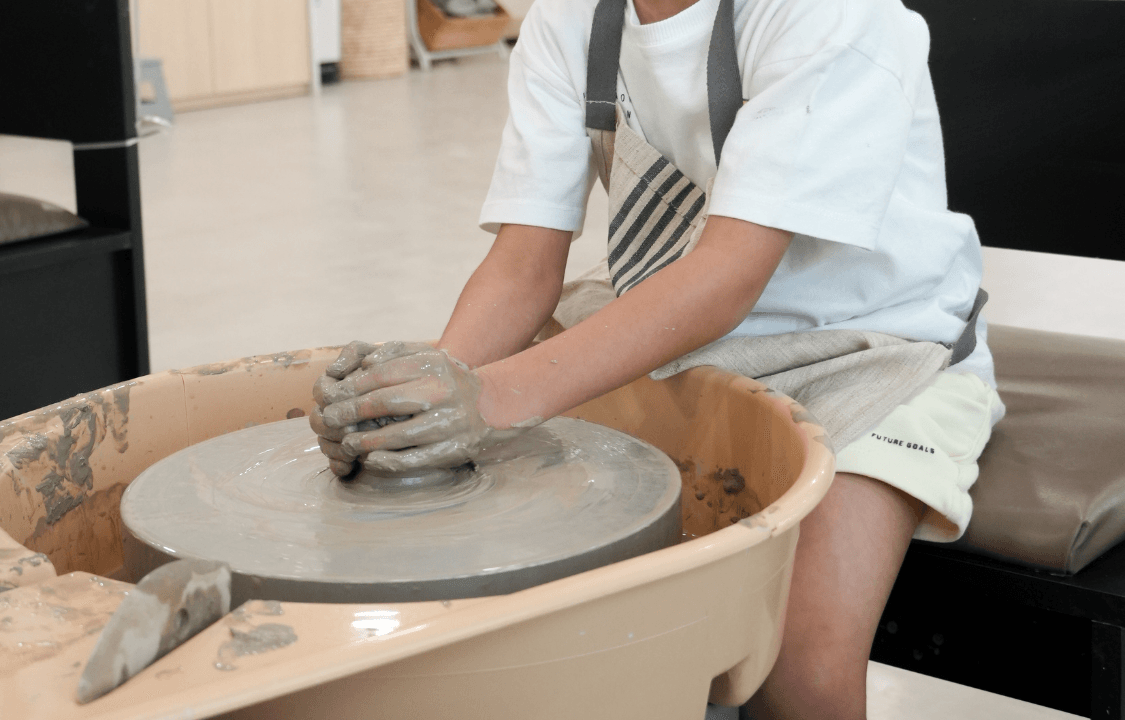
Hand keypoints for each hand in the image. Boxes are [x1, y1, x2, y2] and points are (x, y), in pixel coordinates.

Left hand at [317, 343, 537, 473]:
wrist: (489, 408)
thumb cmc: (446, 381)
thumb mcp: (427, 358)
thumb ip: (395, 353)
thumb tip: (364, 363)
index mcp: (433, 366)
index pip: (381, 375)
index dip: (351, 386)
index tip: (333, 395)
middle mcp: (442, 392)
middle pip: (386, 402)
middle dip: (351, 412)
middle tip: (329, 419)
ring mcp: (449, 423)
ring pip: (398, 435)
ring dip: (366, 440)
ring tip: (347, 442)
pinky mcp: (452, 449)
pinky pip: (414, 459)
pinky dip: (388, 461)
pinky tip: (371, 458)